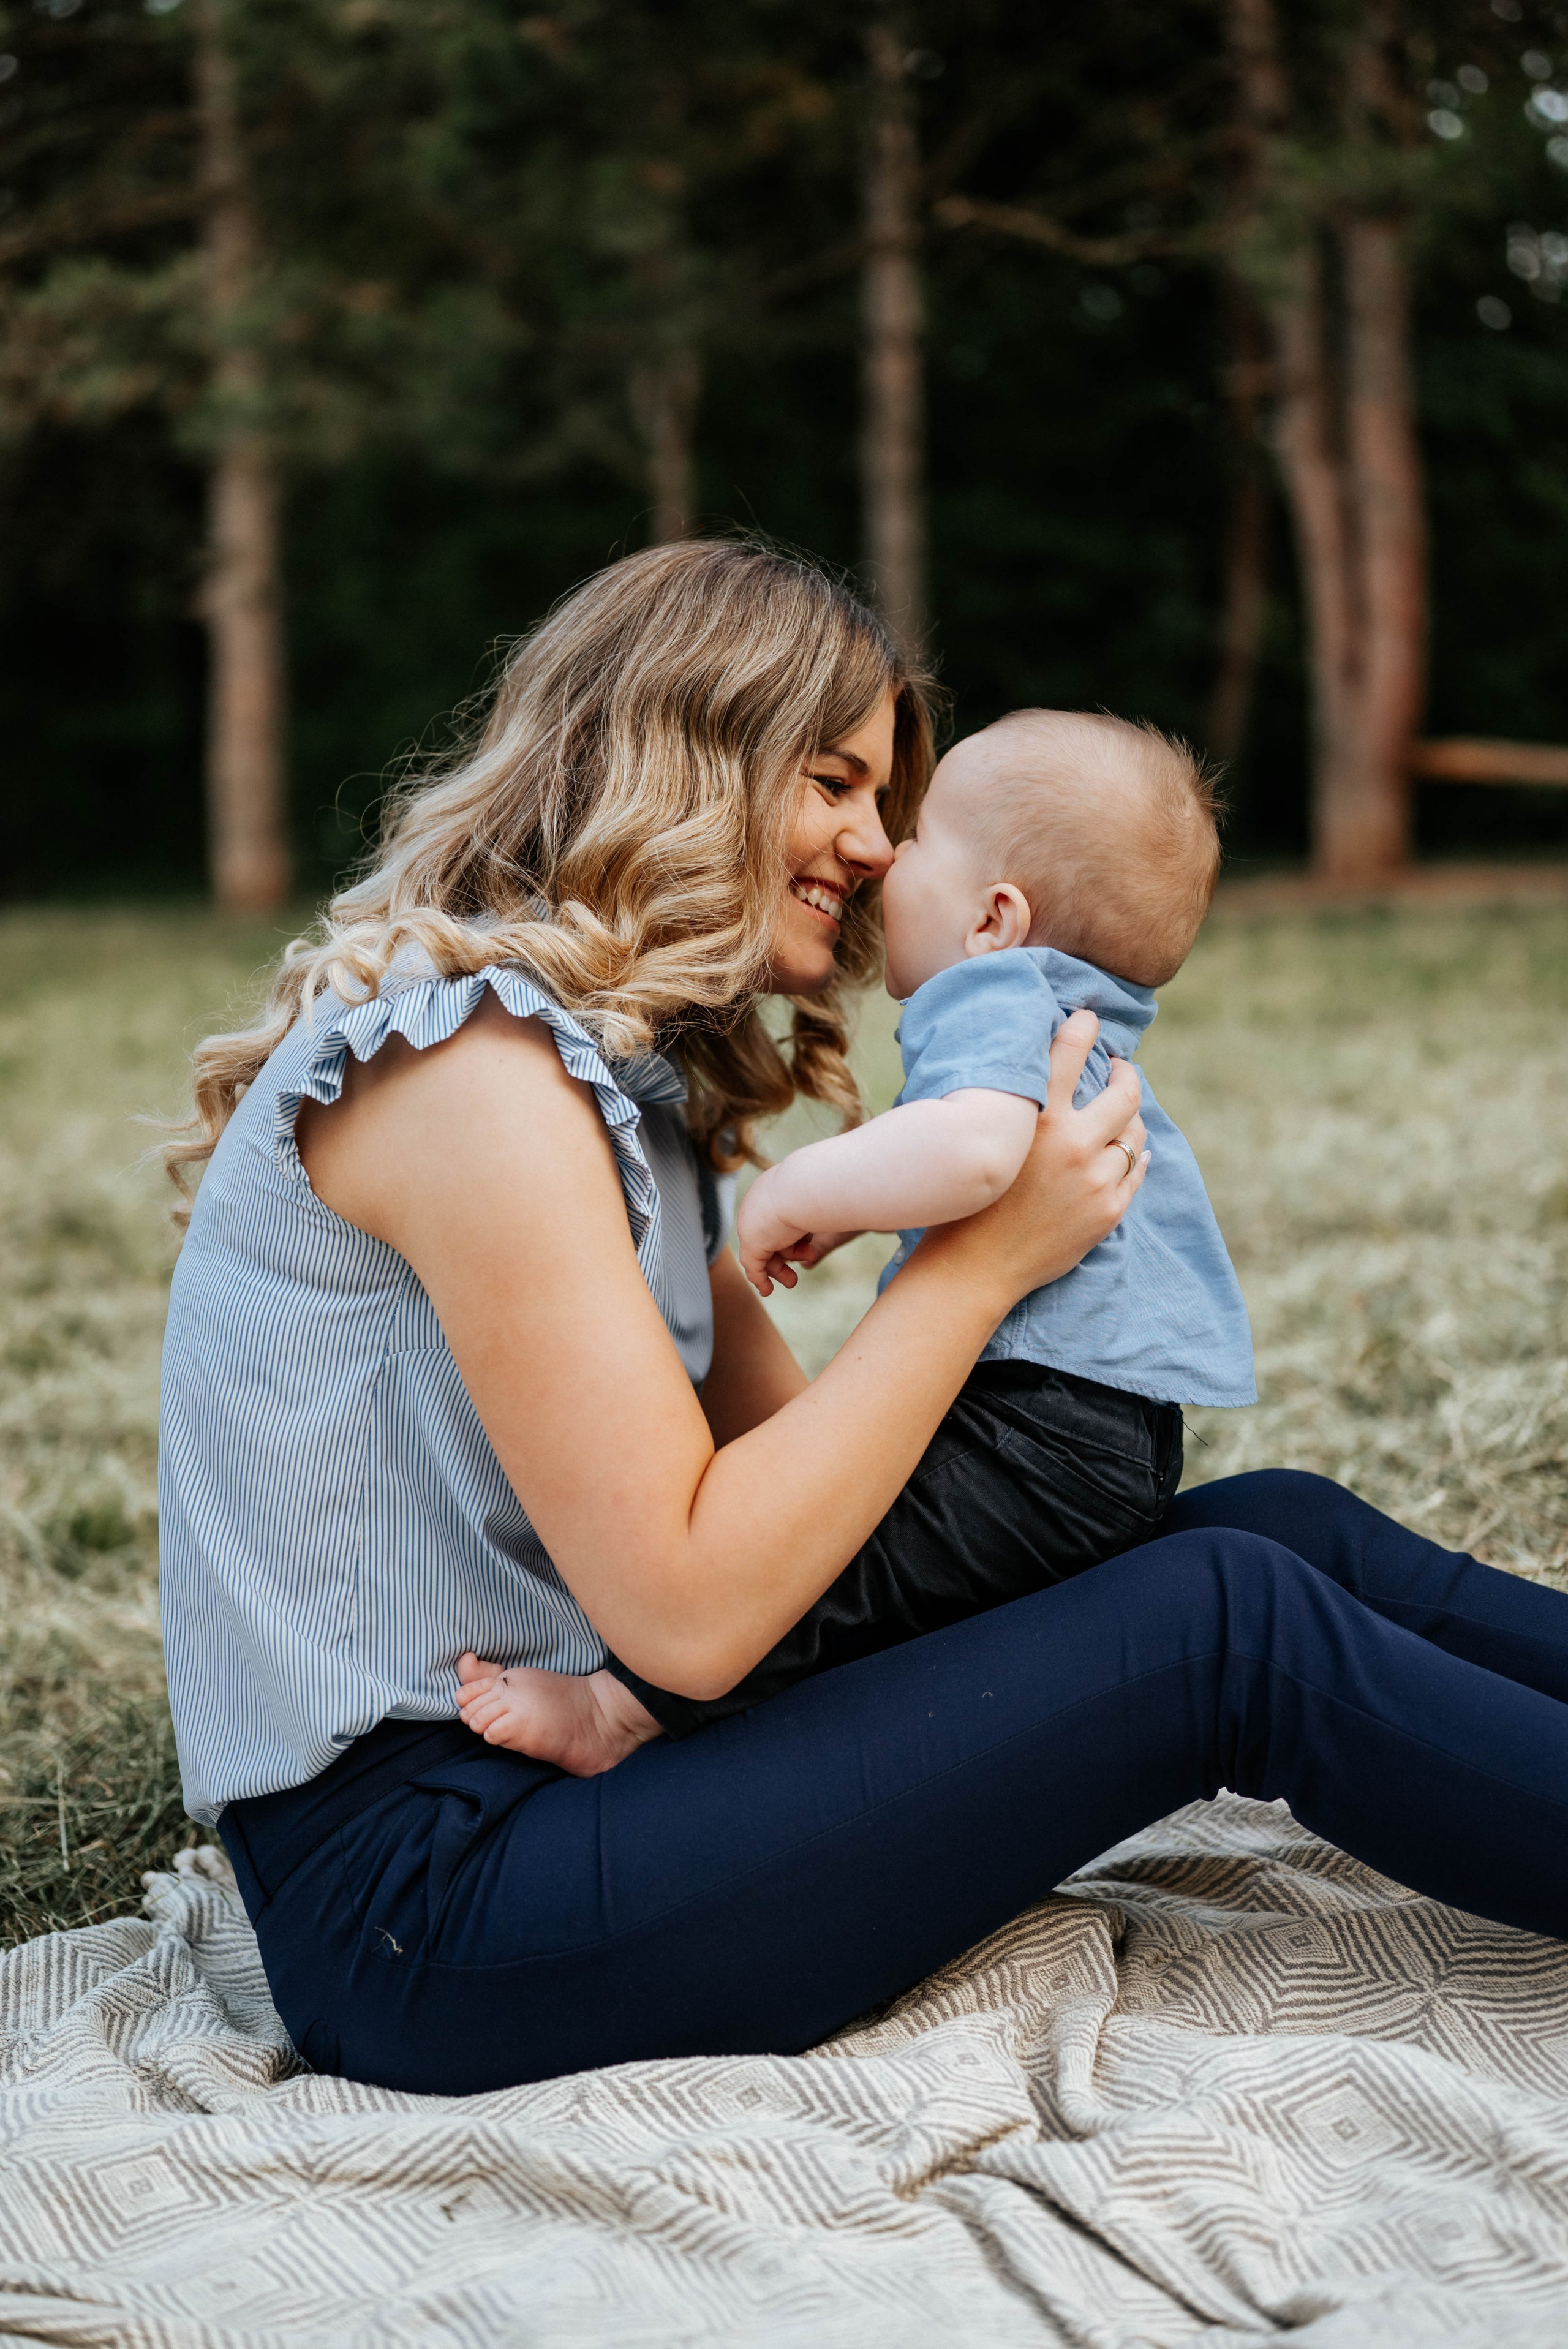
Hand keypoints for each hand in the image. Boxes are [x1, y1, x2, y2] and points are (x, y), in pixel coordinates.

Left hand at [738, 1168, 851, 1294]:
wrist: (808, 1187)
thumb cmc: (826, 1194)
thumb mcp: (823, 1209)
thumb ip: (815, 1227)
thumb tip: (813, 1250)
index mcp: (775, 1187)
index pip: (777, 1218)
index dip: (793, 1236)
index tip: (808, 1247)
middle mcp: (759, 1202)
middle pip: (768, 1235)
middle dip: (786, 1254)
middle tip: (803, 1261)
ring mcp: (752, 1222)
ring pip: (761, 1252)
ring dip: (777, 1269)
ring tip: (792, 1281)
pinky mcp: (751, 1241)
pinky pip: (752, 1264)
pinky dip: (760, 1278)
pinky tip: (767, 1290)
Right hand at [911, 1011, 1146, 1313]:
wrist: (973, 1268)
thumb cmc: (965, 1202)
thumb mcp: (986, 1142)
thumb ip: (1014, 1109)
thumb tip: (1030, 1075)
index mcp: (1037, 1119)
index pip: (1069, 1053)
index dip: (1083, 1028)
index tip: (1089, 1018)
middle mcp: (1073, 1144)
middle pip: (1123, 1093)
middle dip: (1125, 1075)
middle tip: (1120, 1069)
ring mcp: (1096, 1179)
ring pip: (1134, 1134)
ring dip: (1130, 1119)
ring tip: (1122, 1115)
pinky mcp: (1109, 1210)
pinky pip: (1137, 1172)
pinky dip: (1136, 1157)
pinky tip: (1131, 1152)